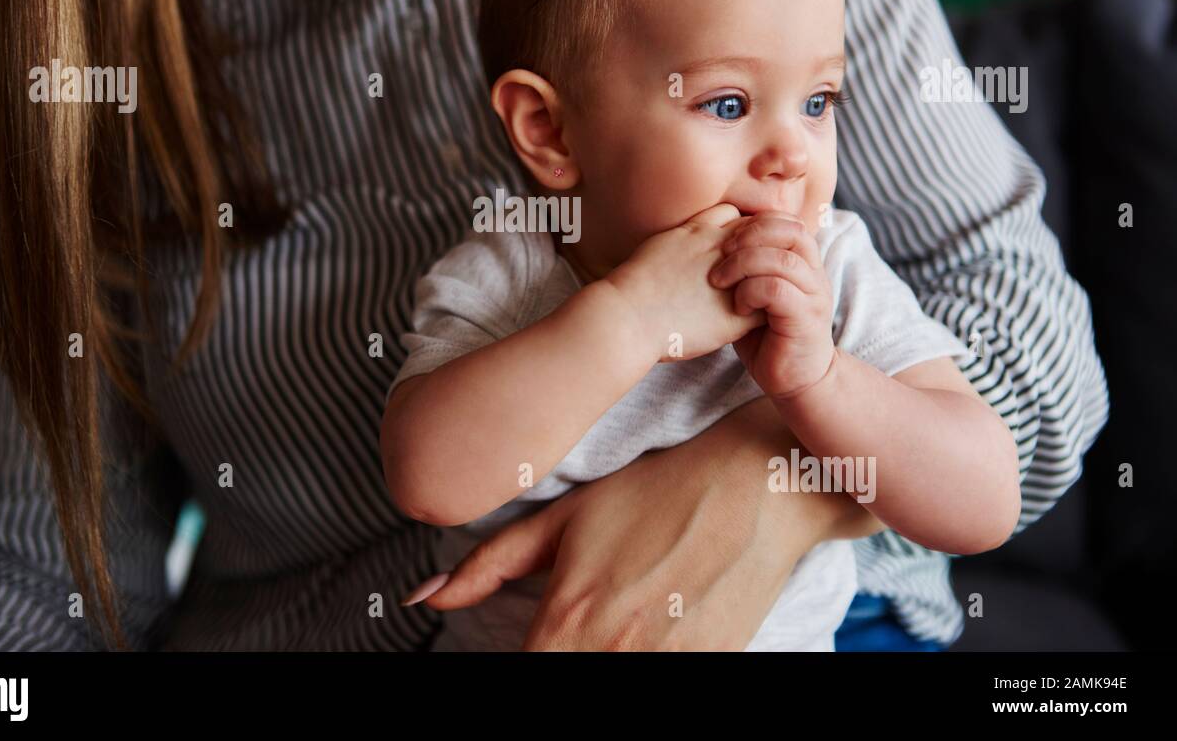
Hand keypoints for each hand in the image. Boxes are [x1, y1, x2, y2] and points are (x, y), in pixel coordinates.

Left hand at [415, 396, 877, 648]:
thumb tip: (420, 598)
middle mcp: (614, 655)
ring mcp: (667, 669)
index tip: (525, 647)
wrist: (756, 489)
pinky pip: (658, 683)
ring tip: (609, 628)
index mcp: (566, 623)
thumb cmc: (653, 495)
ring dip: (597, 659)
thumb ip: (485, 566)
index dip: (509, 669)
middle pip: (558, 679)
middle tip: (567, 636)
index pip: (518, 677)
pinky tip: (645, 636)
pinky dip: (643, 661)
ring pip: (614, 685)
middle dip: (555, 659)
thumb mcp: (562, 519)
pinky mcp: (710, 670)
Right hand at [603, 203, 766, 363]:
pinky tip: (760, 319)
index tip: (741, 246)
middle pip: (760, 236)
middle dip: (765, 248)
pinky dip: (767, 309)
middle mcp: (720, 250)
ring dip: (771, 276)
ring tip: (768, 290)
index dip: (741, 229)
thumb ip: (678, 242)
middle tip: (765, 265)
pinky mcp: (736, 313)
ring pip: (771, 268)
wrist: (628, 318)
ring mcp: (732, 280)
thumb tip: (683, 247)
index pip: (736, 216)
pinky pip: (767, 306)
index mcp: (698, 233)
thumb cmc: (631, 288)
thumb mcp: (656, 248)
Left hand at [708, 211, 836, 399]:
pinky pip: (778, 290)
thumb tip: (708, 241)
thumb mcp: (753, 295)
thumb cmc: (766, 337)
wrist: (795, 380)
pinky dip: (750, 292)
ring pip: (783, 259)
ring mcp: (814, 296)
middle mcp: (814, 274)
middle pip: (791, 230)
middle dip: (750, 234)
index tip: (724, 236)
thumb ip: (744, 269)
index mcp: (803, 263)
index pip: (786, 221)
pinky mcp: (806, 319)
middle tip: (721, 252)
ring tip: (719, 280)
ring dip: (745, 264)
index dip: (755, 221)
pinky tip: (736, 306)